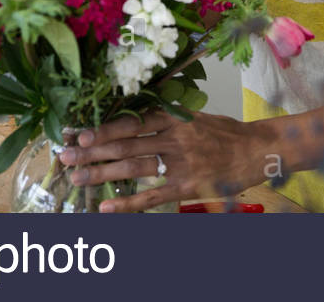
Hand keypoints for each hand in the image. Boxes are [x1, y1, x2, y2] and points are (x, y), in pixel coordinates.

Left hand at [58, 110, 277, 211]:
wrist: (258, 150)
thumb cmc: (226, 133)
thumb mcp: (195, 115)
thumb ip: (166, 117)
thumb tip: (132, 118)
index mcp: (175, 117)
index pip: (132, 122)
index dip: (103, 129)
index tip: (78, 133)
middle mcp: (175, 138)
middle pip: (125, 145)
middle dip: (92, 151)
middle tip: (65, 155)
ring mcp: (181, 164)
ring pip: (133, 169)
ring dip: (102, 175)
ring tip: (77, 178)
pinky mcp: (187, 187)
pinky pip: (152, 197)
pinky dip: (128, 203)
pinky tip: (106, 208)